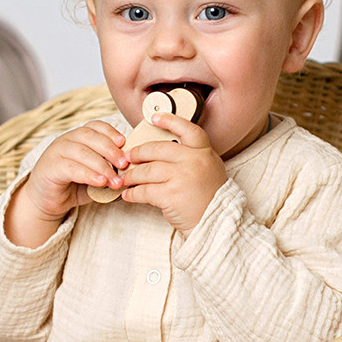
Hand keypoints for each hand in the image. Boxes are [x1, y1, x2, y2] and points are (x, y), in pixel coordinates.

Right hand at [6, 120, 127, 242]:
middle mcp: (67, 140)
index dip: (110, 132)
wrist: (46, 200)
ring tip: (115, 180)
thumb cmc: (74, 185)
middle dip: (110, 149)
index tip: (124, 143)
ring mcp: (56, 152)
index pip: (96, 126)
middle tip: (125, 164)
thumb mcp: (96, 175)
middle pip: (90, 136)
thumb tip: (132, 171)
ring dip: (102, 165)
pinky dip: (88, 174)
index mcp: (79, 137)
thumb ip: (110, 170)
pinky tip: (100, 182)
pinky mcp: (50, 167)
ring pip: (82, 152)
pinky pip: (71, 168)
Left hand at [121, 110, 227, 233]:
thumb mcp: (209, 170)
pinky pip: (144, 191)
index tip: (155, 118)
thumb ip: (191, 157)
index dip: (170, 120)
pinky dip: (133, 194)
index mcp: (204, 152)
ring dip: (131, 175)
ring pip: (147, 170)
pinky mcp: (171, 195)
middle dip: (138, 153)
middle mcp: (194, 161)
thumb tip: (158, 152)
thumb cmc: (209, 198)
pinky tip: (128, 195)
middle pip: (157, 149)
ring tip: (124, 179)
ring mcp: (182, 177)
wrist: (216, 223)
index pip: (188, 129)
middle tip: (127, 158)